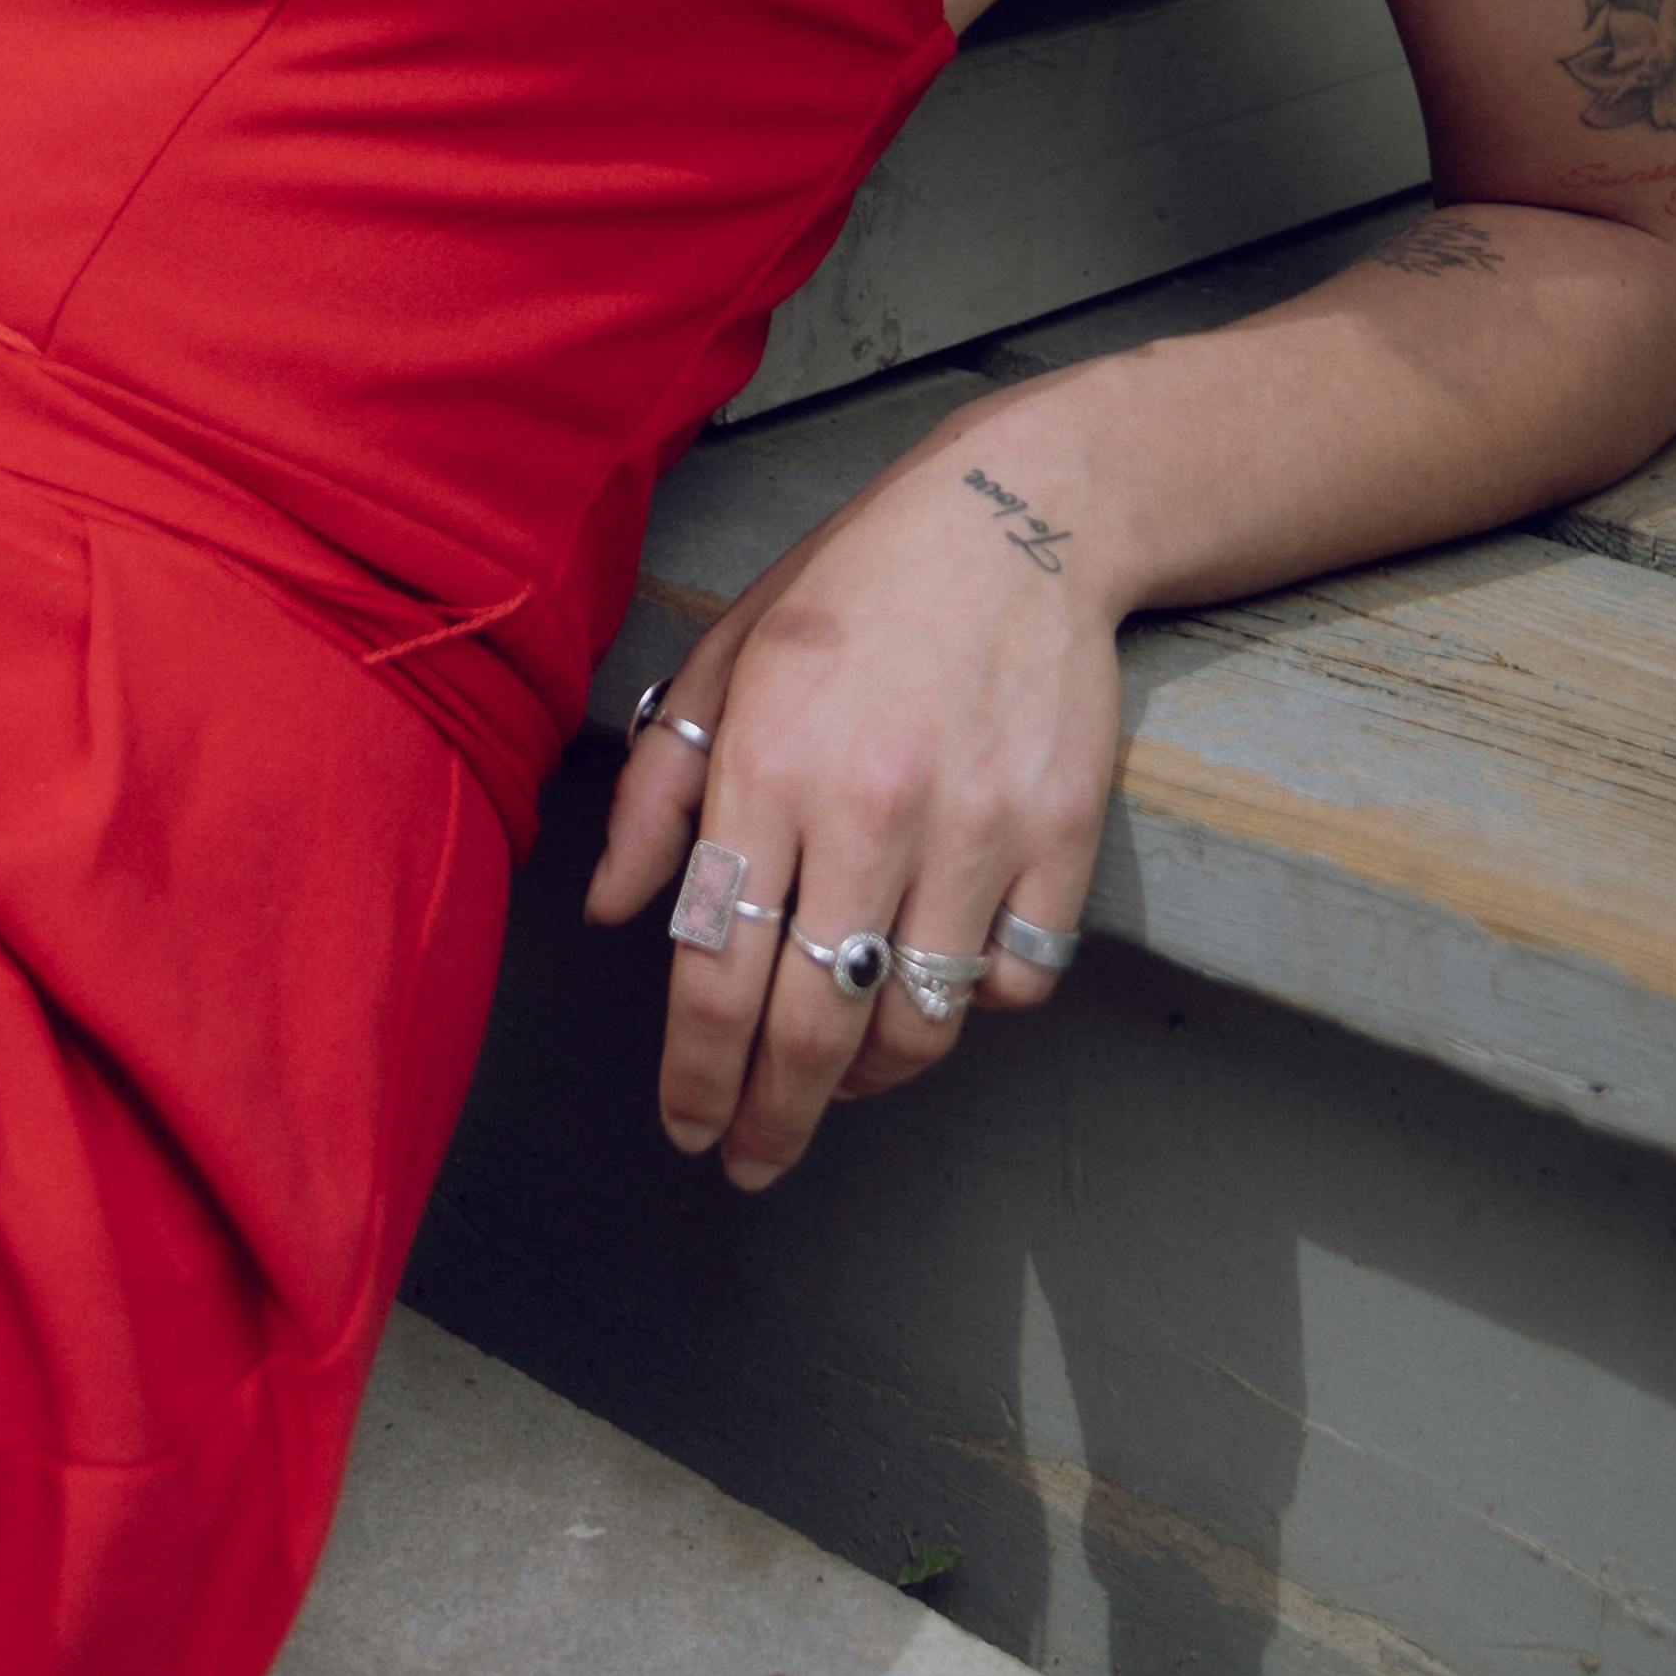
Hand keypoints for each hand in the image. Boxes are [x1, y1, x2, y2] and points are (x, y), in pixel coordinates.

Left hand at [585, 392, 1122, 1189]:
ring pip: (917, 1027)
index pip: (716, 971)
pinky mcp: (1062, 839)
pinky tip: (935, 982)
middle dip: (771, 1121)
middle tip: (752, 1158)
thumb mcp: (726, 658)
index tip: (689, 1129)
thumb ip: (658, 790)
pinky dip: (974, 1008)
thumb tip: (613, 915)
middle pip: (813, 1028)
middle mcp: (870, 809)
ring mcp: (977, 830)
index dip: (696, 1077)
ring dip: (866, 1079)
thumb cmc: (855, 585)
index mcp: (770, 764)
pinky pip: (1015, 984)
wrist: (1018, 517)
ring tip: (836, 1075)